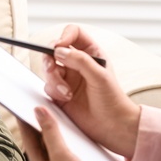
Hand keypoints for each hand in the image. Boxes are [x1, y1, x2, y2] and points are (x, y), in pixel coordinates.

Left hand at [17, 106, 106, 160]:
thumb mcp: (61, 154)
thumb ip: (50, 132)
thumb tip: (38, 111)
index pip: (27, 136)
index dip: (24, 120)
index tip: (21, 104)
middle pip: (40, 140)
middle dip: (39, 124)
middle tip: (40, 106)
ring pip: (54, 145)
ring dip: (55, 131)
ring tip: (57, 116)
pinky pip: (67, 150)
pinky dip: (68, 140)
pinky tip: (75, 134)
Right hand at [43, 24, 140, 158]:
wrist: (112, 127)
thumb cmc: (113, 101)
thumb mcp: (100, 77)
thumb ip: (80, 61)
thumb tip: (58, 51)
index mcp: (91, 53)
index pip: (73, 33)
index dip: (64, 36)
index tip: (58, 47)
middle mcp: (77, 63)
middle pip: (54, 49)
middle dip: (50, 58)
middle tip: (52, 67)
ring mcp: (67, 77)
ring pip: (48, 68)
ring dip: (54, 79)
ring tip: (67, 92)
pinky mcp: (59, 92)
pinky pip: (47, 85)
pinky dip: (54, 91)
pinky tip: (67, 98)